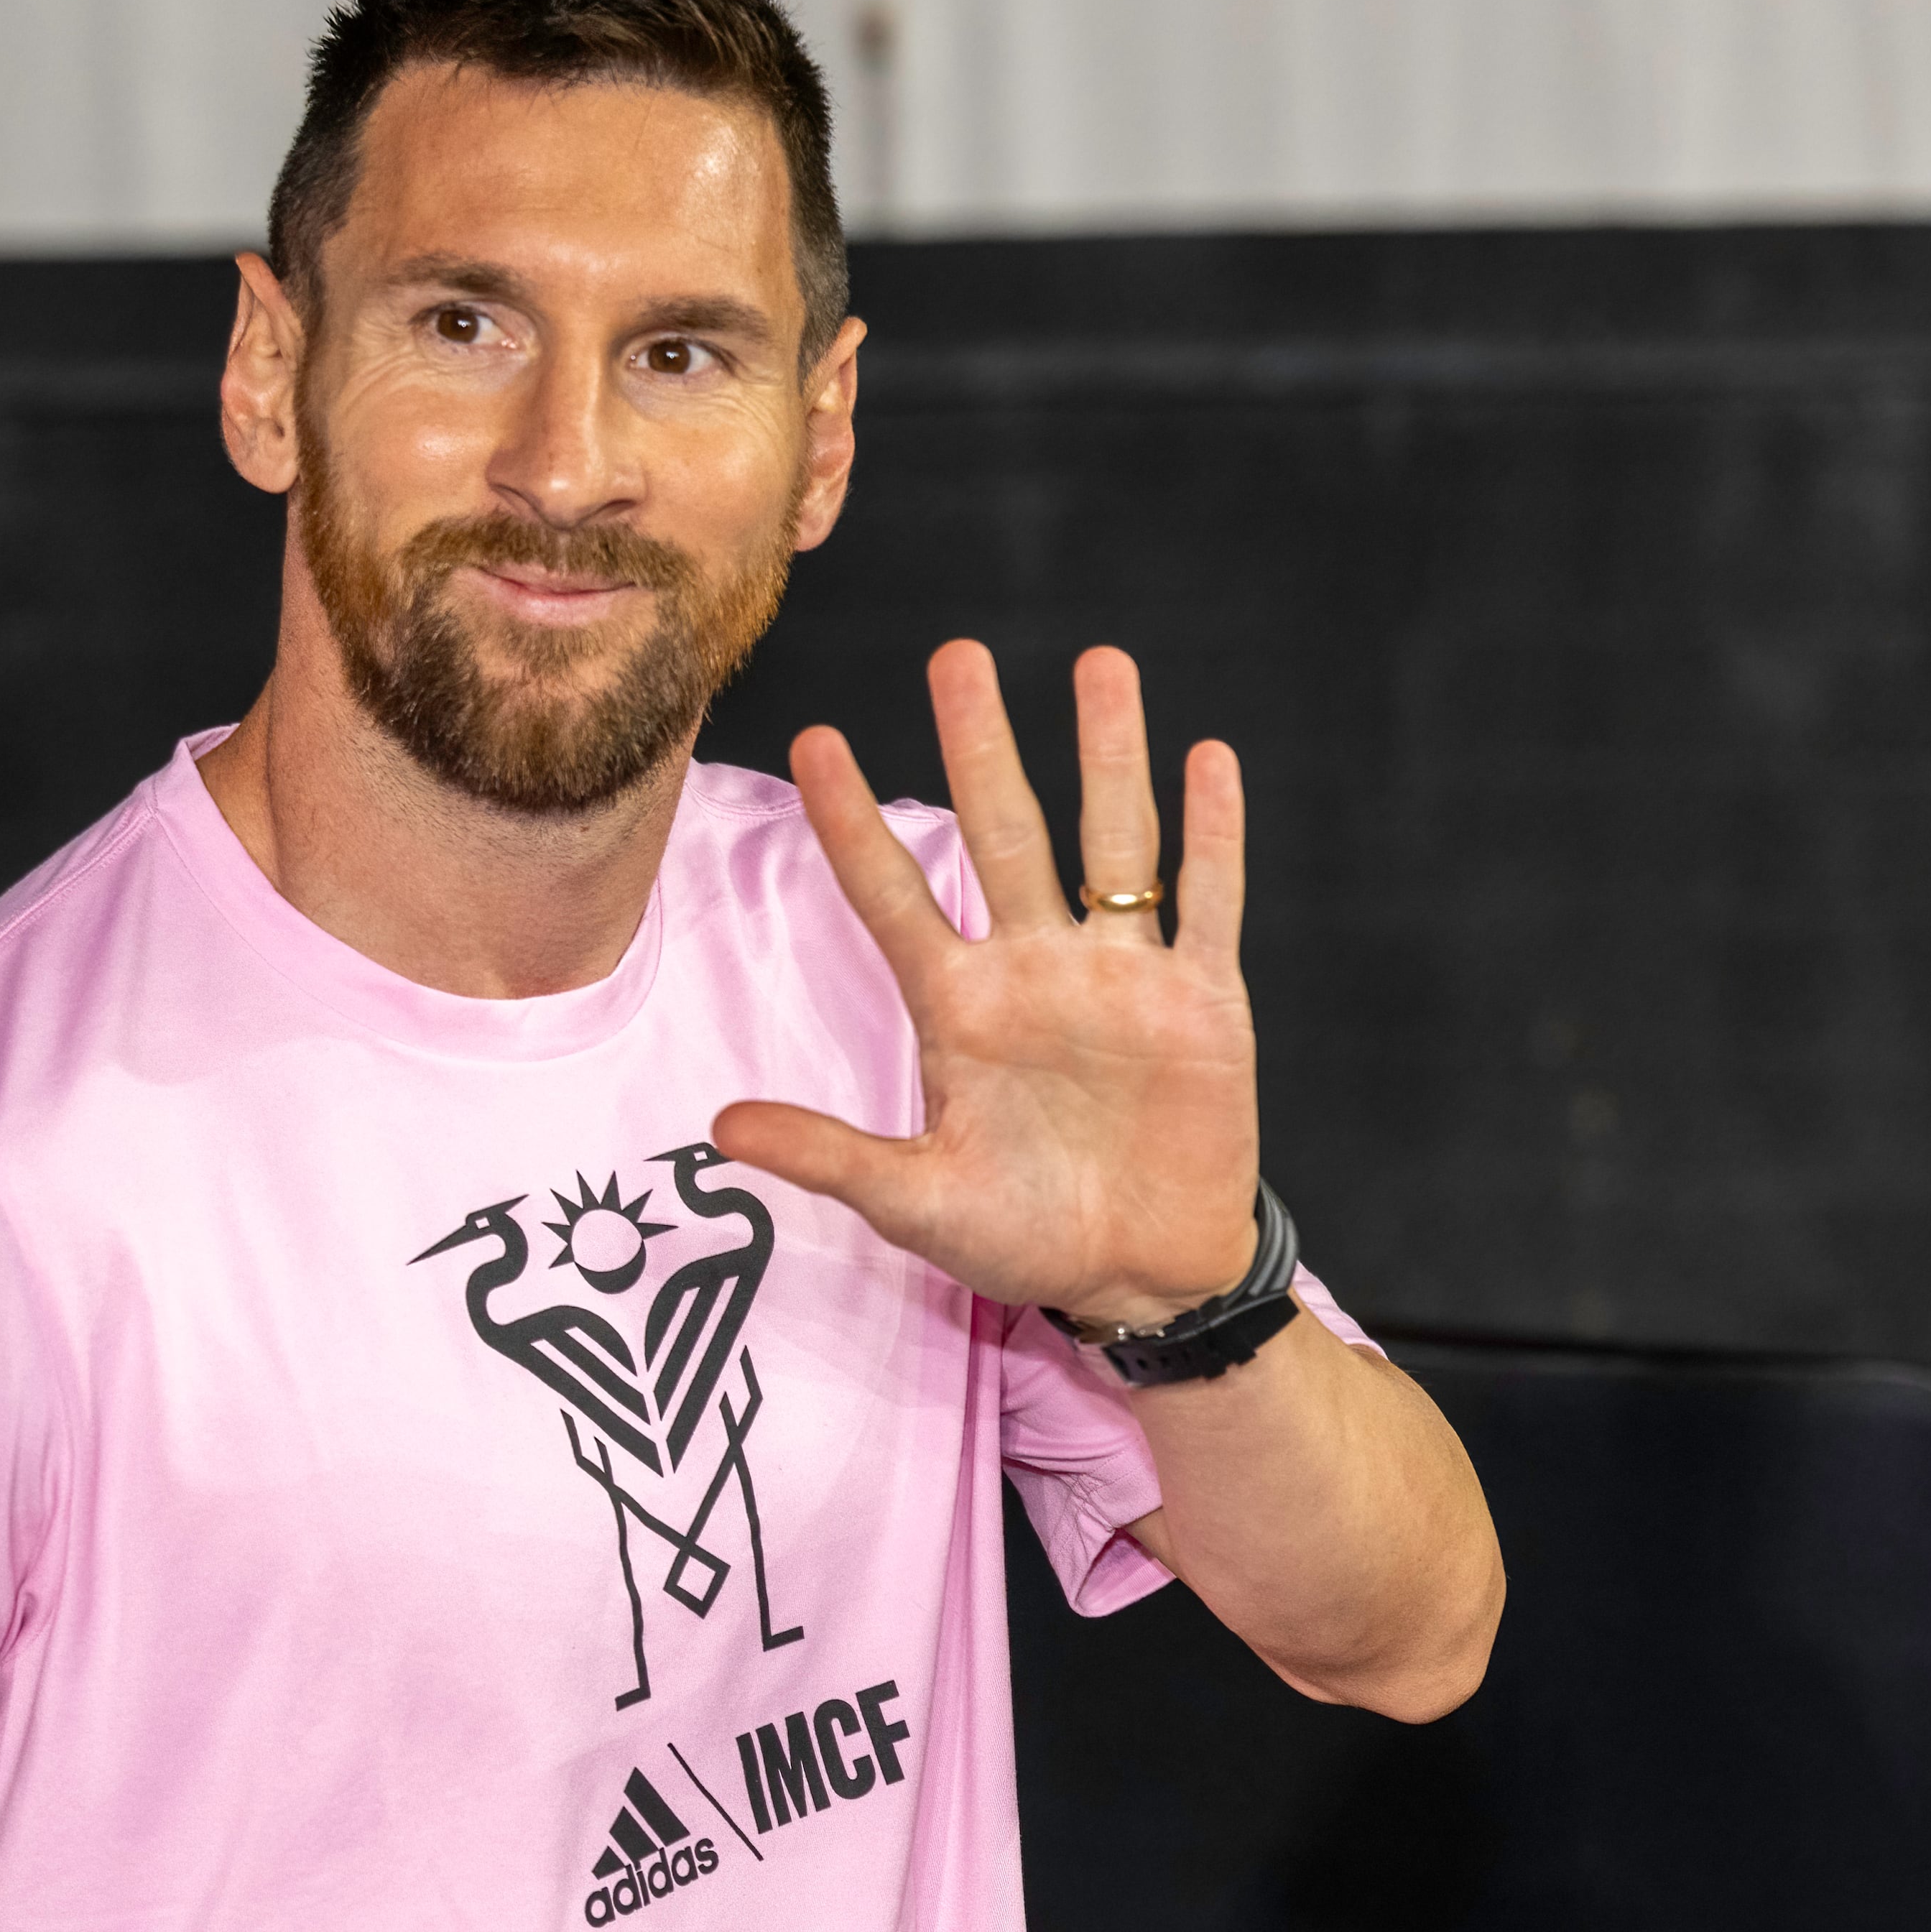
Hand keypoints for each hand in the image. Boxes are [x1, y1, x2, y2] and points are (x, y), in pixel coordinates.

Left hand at [715, 640, 1259, 1327]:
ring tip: (1101, 663)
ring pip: (1113, 842)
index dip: (853, 823)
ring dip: (1109, 756)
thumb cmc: (1021, 1234)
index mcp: (959, 1007)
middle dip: (982, 746)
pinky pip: (1207, 903)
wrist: (1141, 1276)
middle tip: (956, 655)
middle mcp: (1035, 969)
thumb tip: (717, 1128)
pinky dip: (1213, 835)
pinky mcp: (1202, 1001)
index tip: (812, 740)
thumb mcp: (916, 1203)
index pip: (893, 895)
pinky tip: (1207, 758)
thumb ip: (829, 1157)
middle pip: (1005, 833)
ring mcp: (1121, 977)